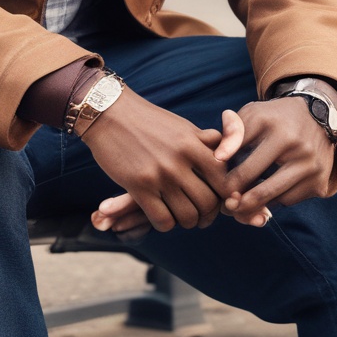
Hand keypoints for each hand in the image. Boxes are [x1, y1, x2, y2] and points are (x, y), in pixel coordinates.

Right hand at [81, 88, 228, 233]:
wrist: (108, 113)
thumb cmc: (147, 120)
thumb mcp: (180, 126)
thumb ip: (205, 141)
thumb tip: (227, 155)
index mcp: (192, 143)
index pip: (224, 179)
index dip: (225, 195)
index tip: (217, 199)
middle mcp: (179, 159)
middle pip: (208, 203)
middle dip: (207, 215)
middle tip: (200, 214)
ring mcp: (159, 174)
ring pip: (188, 216)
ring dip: (187, 222)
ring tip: (181, 216)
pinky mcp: (138, 186)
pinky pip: (163, 221)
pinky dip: (165, 224)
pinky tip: (161, 215)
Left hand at [220, 97, 335, 225]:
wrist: (318, 115)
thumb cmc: (274, 117)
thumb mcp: (251, 114)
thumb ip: (232, 132)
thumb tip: (219, 158)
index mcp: (277, 131)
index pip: (245, 168)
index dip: (227, 182)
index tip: (217, 187)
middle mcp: (299, 150)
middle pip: (261, 190)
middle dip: (239, 202)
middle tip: (226, 204)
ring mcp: (312, 168)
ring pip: (275, 199)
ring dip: (255, 205)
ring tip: (240, 203)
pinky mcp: (320, 183)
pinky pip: (289, 200)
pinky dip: (274, 200)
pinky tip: (264, 192)